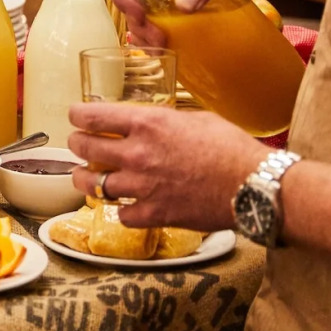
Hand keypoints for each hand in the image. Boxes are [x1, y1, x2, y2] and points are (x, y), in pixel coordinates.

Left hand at [67, 103, 268, 231]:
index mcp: (146, 124)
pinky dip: (121, 211)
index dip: (77, 116)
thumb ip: (165, 120)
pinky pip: (121, 215)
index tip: (76, 117)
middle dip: (77, 145)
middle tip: (79, 145)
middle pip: (83, 148)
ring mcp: (142, 186)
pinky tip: (125, 206)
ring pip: (92, 184)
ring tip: (85, 177)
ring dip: (85, 179)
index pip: (91, 116)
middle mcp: (137, 154)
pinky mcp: (154, 214)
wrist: (254, 186)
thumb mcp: (195, 118)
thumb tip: (151, 123)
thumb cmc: (232, 148)